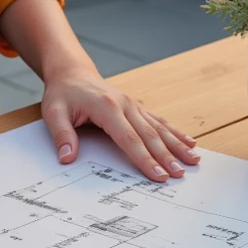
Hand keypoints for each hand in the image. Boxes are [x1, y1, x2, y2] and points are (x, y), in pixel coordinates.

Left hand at [41, 65, 199, 180]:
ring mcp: (133, 104)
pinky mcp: (136, 106)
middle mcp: (125, 104)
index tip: (158, 176)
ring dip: (177, 145)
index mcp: (107, 107)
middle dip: (166, 156)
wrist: (71, 72)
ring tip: (194, 161)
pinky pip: (159, 120)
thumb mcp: (53, 112)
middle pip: (149, 135)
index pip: (129, 138)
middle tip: (180, 175)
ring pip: (159, 127)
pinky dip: (175, 132)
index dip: (144, 158)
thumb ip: (61, 135)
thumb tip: (67, 157)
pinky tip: (189, 142)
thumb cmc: (63, 92)